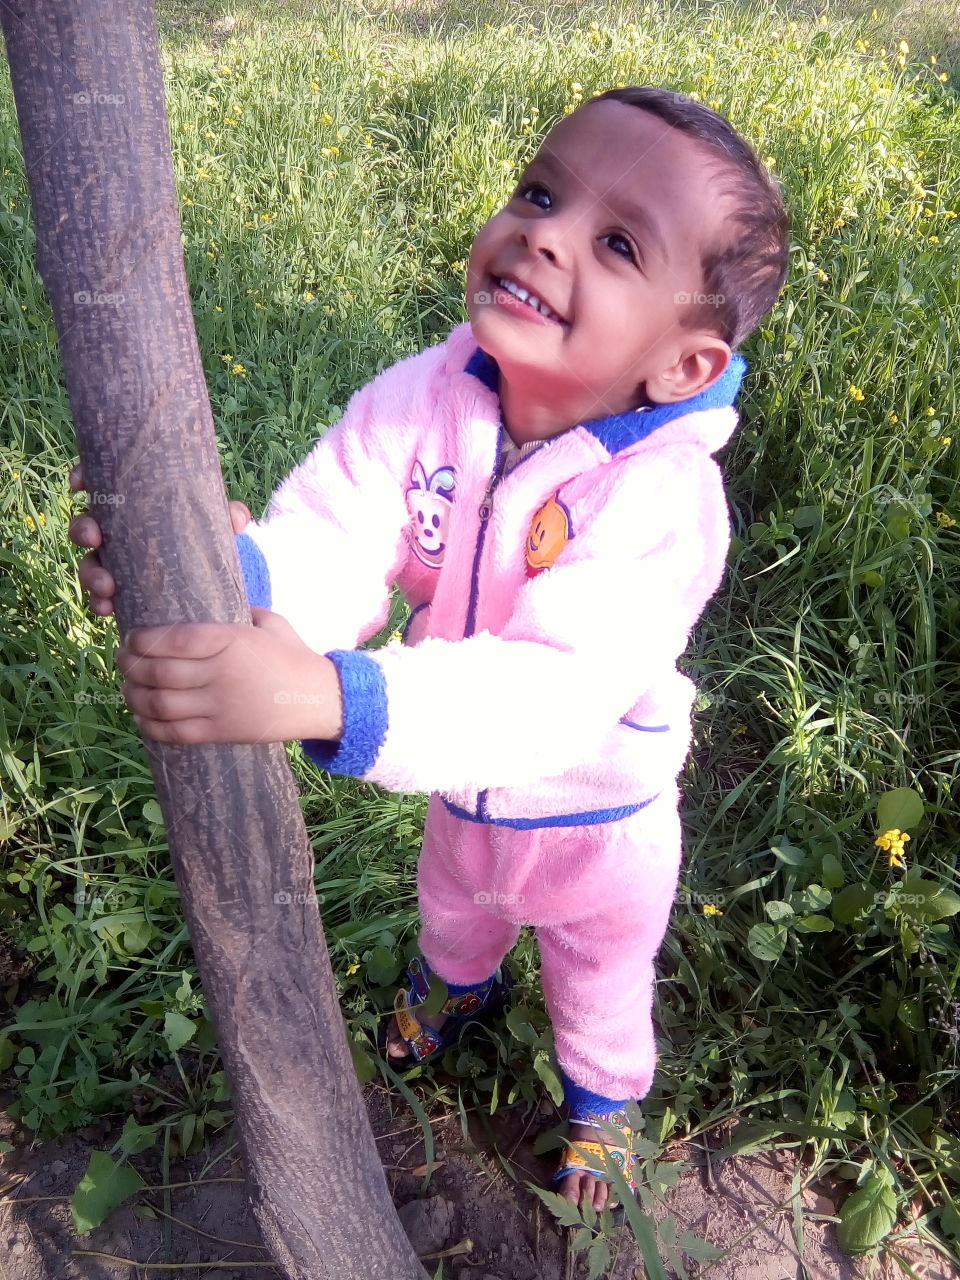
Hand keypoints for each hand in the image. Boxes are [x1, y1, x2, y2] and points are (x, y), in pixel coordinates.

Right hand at [68, 462, 253, 616]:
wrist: (213, 579)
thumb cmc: (204, 537)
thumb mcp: (216, 523)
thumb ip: (227, 516)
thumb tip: (237, 519)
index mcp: (133, 505)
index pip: (101, 486)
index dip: (83, 479)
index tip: (80, 483)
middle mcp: (117, 532)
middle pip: (86, 525)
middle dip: (83, 529)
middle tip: (95, 537)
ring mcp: (115, 563)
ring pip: (89, 563)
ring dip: (91, 573)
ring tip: (108, 586)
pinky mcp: (120, 591)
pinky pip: (100, 597)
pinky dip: (100, 602)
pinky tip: (108, 608)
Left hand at [117, 607, 342, 744]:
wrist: (320, 700)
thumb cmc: (293, 656)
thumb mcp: (270, 623)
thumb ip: (240, 611)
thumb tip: (209, 602)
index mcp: (232, 640)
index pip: (175, 638)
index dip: (144, 639)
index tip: (131, 637)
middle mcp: (222, 673)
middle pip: (159, 672)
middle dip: (130, 666)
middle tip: (122, 660)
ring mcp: (220, 706)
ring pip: (160, 704)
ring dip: (134, 696)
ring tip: (128, 688)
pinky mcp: (221, 732)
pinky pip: (175, 732)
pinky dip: (150, 726)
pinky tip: (142, 717)